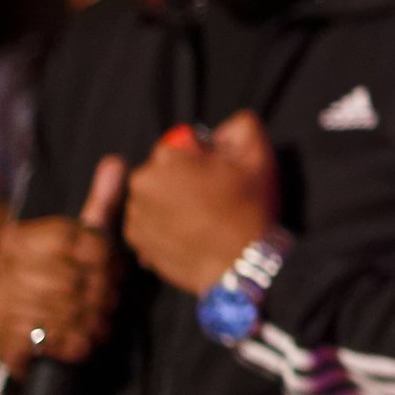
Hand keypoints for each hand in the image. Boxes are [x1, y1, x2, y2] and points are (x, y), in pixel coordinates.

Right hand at [0, 157, 125, 375]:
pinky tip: (86, 339)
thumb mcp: (84, 236)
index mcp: (19, 238)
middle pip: (70, 278)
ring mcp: (1, 302)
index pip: (69, 239)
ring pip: (63, 310)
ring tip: (103, 319)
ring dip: (92, 319)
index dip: (101, 255)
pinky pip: (51, 339)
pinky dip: (76, 342)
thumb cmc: (65, 273)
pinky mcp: (5, 337)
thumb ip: (100, 203)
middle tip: (113, 299)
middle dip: (101, 292)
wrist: (24, 325)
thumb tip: (116, 162)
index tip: (116, 268)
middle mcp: (3, 267)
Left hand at [123, 112, 276, 295]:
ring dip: (168, 204)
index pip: (176, 148)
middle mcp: (141, 186)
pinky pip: (147, 225)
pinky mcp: (136, 244)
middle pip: (160, 173)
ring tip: (199, 221)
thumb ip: (241, 126)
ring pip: (151, 199)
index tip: (215, 178)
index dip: (197, 161)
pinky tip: (189, 235)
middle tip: (209, 200)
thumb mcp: (259, 158)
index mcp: (165, 160)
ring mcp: (135, 217)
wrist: (241, 267)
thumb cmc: (249, 211)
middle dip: (178, 181)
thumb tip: (221, 130)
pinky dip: (163, 227)